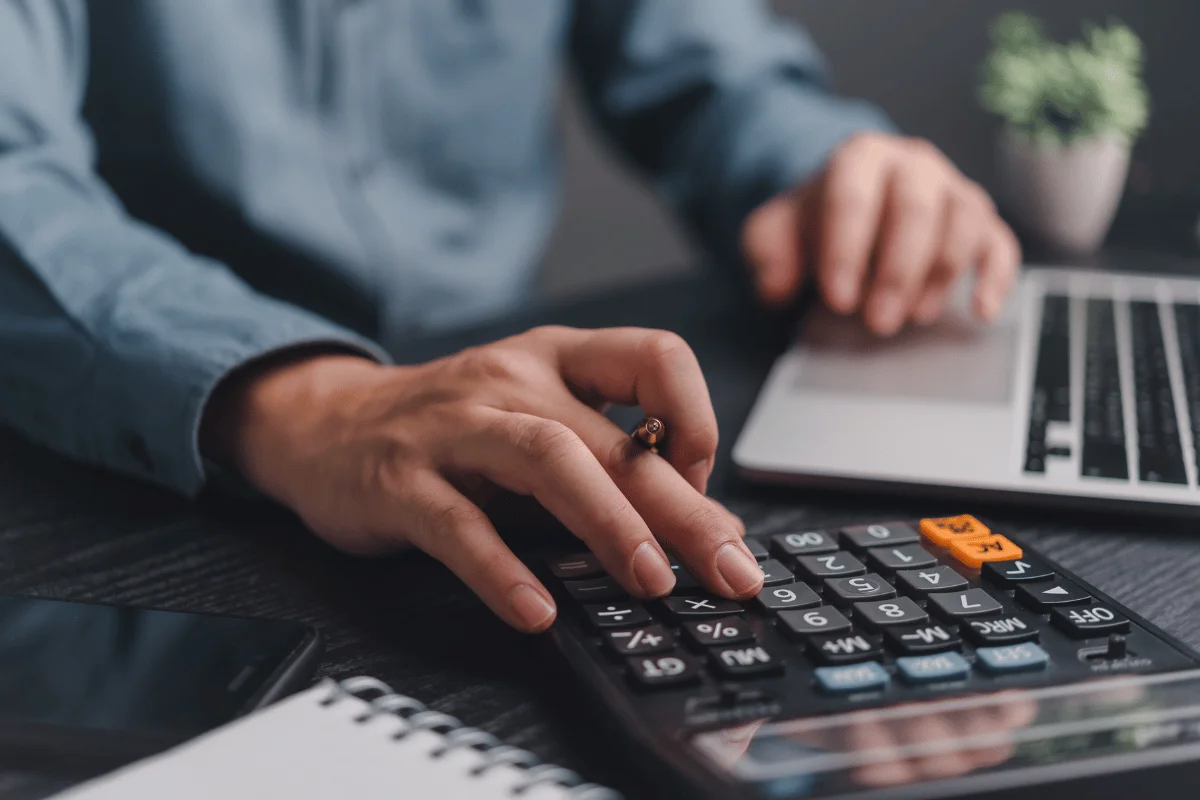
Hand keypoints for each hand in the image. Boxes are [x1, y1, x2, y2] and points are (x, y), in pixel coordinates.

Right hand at [200, 328, 761, 631]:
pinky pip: (458, 523)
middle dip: (681, 508)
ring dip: (608, 522)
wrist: (325, 424)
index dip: (696, 421)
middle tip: (729, 570)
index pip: (655, 358)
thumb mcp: (536, 426)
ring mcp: (453, 426)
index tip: (703, 489)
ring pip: (545, 459)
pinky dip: (502, 569)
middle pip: (610, 436)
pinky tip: (537, 611)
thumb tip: (709, 529)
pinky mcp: (400, 480)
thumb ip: (612, 469)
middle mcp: (510, 379)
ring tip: (651, 581)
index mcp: (556, 358)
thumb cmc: (452, 430)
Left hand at [742, 132, 1020, 335]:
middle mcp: (912, 165)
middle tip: (876, 322)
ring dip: (940, 275)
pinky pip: (1000, 243)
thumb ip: (766, 253)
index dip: (847, 250)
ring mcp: (951, 190)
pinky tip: (981, 311)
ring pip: (963, 221)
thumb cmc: (814, 224)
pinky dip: (995, 277)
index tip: (838, 300)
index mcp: (859, 158)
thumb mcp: (774, 233)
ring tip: (913, 317)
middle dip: (896, 272)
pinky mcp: (980, 222)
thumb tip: (776, 287)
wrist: (849, 209)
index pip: (853, 196)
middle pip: (915, 208)